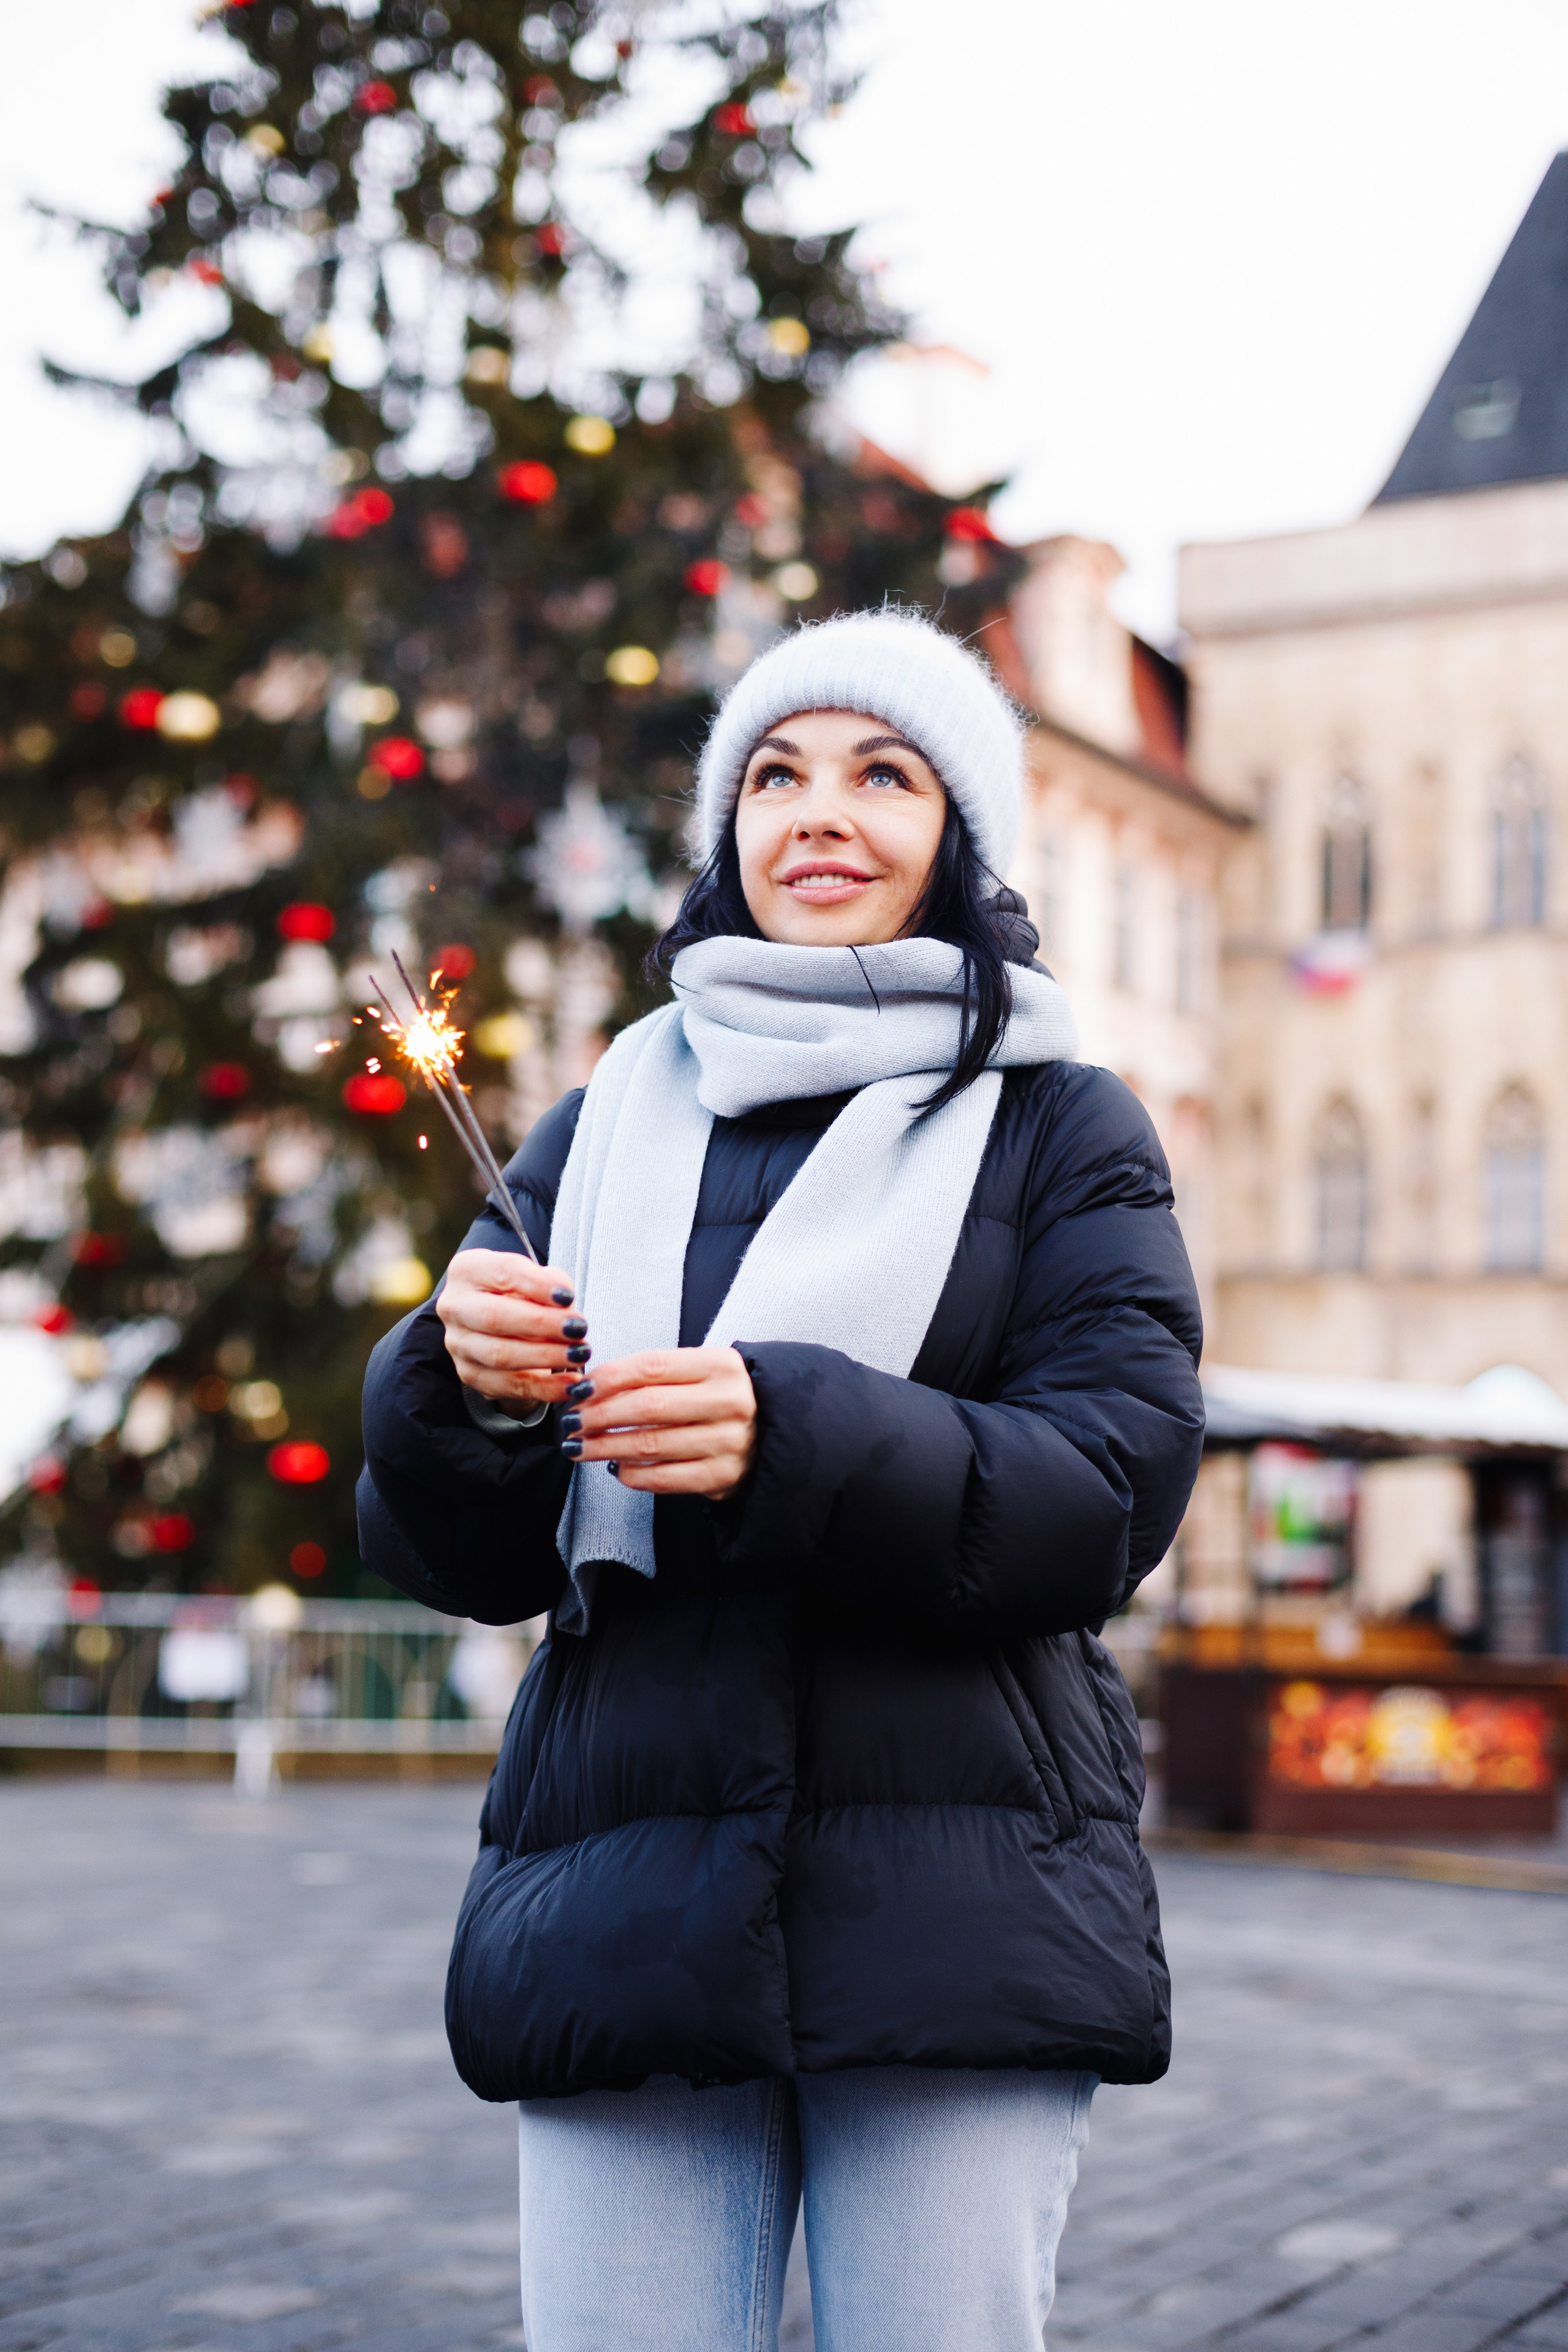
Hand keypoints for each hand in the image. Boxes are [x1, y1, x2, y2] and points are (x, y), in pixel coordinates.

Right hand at [437, 1249, 591, 1409]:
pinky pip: (509, 1386)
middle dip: (542, 1324)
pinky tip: (571, 1384)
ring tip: (580, 1353)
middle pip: (494, 1317)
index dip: (537, 1285)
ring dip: (545, 1356)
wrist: (507, 1324)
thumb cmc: (525, 1292)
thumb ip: (551, 1283)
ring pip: (500, 1355)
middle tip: (579, 1328)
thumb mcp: (538, 1278)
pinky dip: (544, 1387)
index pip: (502, 1272)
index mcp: (467, 1269)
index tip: (569, 1297)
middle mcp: (454, 1306)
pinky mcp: (470, 1374)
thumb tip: (564, 1302)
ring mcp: (458, 1343)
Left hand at [562, 1346, 756, 1500]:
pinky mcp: (722, 1477)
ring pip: (650, 1445)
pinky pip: (663, 1478)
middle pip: (648, 1406)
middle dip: (599, 1415)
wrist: (774, 1433)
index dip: (608, 1377)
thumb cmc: (723, 1399)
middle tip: (571, 1421)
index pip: (652, 1366)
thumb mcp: (703, 1372)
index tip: (579, 1389)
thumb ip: (658, 1374)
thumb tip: (594, 1387)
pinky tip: (615, 1467)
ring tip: (579, 1446)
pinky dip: (631, 1474)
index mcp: (721, 1366)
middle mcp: (729, 1403)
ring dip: (605, 1447)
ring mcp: (728, 1443)